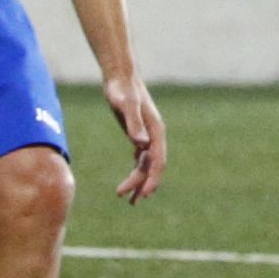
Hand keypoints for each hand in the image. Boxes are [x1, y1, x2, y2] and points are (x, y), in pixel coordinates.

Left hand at [99, 69, 167, 202]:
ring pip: (147, 164)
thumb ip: (134, 125)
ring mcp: (147, 135)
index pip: (158, 161)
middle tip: (131, 201)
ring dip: (139, 181)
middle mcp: (155, 135)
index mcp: (156, 131)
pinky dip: (137, 170)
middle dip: (144, 184)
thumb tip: (141, 145)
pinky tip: (128, 182)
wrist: (120, 76)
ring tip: (127, 199)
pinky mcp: (139, 133)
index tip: (142, 194)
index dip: (151, 179)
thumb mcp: (125, 106)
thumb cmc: (122, 89)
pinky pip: (142, 158)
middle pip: (154, 166)